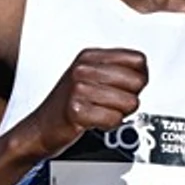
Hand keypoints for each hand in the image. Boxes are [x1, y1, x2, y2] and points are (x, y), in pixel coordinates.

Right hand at [22, 47, 147, 158]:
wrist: (40, 128)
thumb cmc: (67, 104)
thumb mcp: (88, 77)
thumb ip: (114, 71)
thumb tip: (144, 75)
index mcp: (89, 56)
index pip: (138, 60)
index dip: (139, 77)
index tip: (127, 87)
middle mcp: (84, 69)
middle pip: (138, 82)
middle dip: (129, 97)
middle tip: (111, 103)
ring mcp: (79, 88)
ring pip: (129, 102)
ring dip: (118, 113)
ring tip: (100, 112)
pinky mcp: (77, 110)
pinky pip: (115, 119)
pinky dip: (108, 125)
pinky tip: (93, 121)